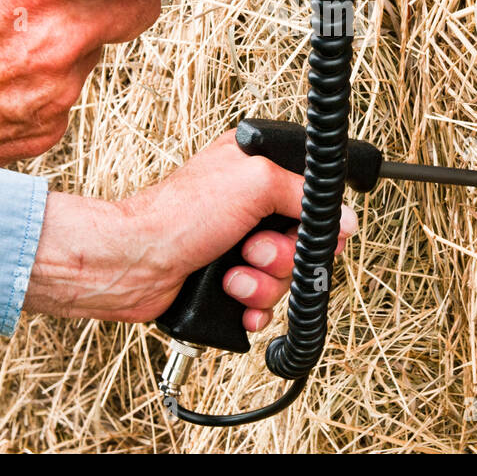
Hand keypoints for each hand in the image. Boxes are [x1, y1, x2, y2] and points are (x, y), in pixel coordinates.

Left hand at [23, 131, 358, 331]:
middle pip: (302, 240)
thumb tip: (342, 217)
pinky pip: (264, 303)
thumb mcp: (254, 181)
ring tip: (233, 275)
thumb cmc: (179, 214)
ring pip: (284, 275)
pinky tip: (233, 298)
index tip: (310, 231)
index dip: (315, 218)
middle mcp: (248, 206)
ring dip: (264, 283)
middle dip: (283, 254)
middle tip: (254, 248)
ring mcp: (237, 246)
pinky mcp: (227, 282)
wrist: (134, 264)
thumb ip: (304, 192)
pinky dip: (253, 305)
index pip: (309, 193)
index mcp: (254, 170)